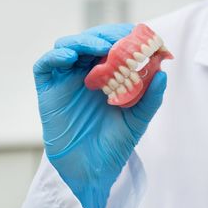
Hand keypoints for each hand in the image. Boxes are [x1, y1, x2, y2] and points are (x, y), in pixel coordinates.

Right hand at [33, 24, 166, 207]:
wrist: (94, 171)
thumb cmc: (115, 144)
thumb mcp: (139, 119)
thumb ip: (151, 97)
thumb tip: (163, 74)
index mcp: (107, 75)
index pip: (112, 44)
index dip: (123, 35)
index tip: (140, 35)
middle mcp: (85, 73)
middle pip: (90, 40)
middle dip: (106, 35)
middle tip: (121, 41)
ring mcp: (65, 80)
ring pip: (68, 46)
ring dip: (84, 41)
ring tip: (102, 48)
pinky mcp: (48, 91)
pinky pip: (44, 66)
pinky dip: (56, 55)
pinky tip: (71, 57)